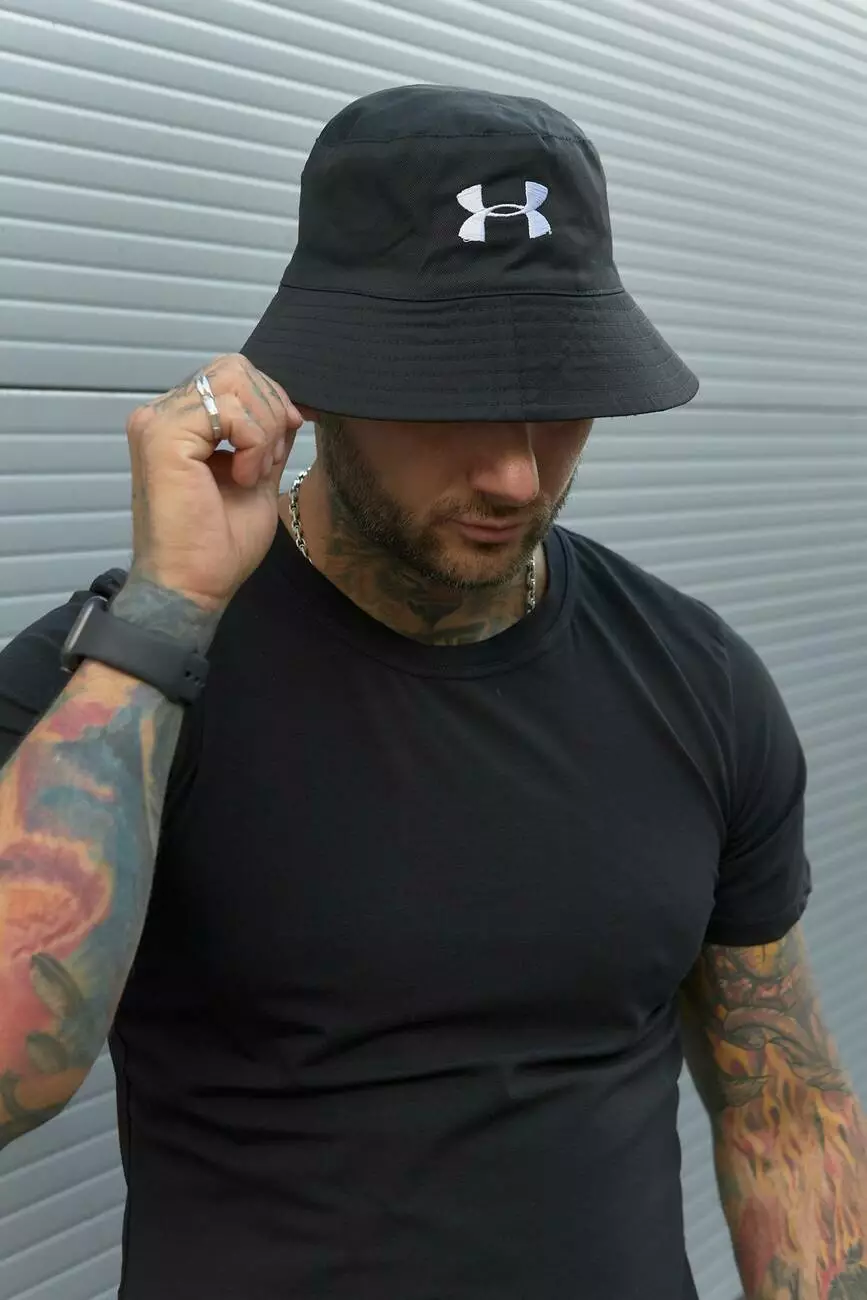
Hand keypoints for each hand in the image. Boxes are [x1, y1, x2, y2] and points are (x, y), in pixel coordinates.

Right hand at [125, 354, 301, 611]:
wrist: (192, 585)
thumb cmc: (218, 545)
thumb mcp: (257, 477)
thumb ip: (267, 439)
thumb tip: (291, 407)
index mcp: (181, 423)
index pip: (233, 376)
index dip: (270, 400)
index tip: (283, 441)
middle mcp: (163, 414)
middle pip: (236, 368)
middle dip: (270, 411)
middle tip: (267, 462)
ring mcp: (158, 421)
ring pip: (236, 381)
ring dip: (263, 429)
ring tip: (252, 473)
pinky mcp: (162, 434)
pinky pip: (231, 410)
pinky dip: (254, 443)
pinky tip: (242, 477)